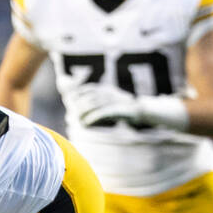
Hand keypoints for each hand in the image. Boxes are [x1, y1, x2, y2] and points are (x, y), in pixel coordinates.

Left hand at [67, 86, 189, 129]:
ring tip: (78, 121)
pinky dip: (93, 117)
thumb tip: (74, 106)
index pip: (87, 88)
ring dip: (84, 113)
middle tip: (72, 115)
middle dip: (78, 106)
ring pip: (94, 105)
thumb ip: (93, 103)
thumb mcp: (108, 103)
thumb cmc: (122, 110)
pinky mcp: (119, 110)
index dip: (76, 94)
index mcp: (106, 89)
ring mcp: (115, 100)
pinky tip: (87, 123)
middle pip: (89, 97)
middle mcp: (110, 92)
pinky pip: (104, 113)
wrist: (143, 112)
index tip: (69, 101)